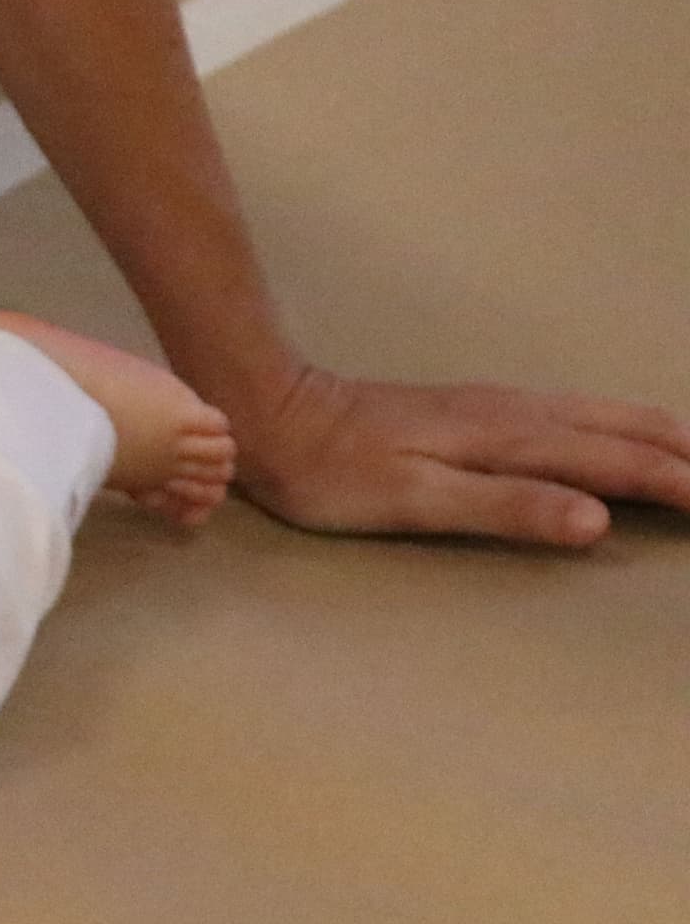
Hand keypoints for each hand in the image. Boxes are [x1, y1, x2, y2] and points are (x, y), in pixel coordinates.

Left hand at [225, 358, 689, 547]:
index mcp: (513, 438)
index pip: (617, 461)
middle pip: (624, 428)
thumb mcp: (418, 500)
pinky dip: (619, 425)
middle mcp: (517, 413)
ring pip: (603, 415)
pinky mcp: (478, 409)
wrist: (275, 416)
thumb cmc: (335, 472)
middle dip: (684, 452)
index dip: (677, 483)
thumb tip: (597, 519)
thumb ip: (508, 506)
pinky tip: (619, 433)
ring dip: (659, 433)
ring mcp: (499, 405)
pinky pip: (575, 413)